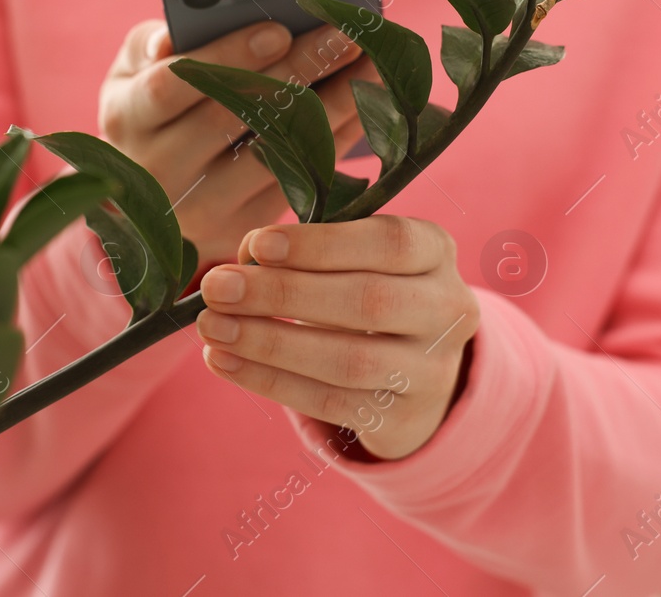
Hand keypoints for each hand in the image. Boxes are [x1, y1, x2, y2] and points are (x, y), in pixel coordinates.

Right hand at [98, 18, 377, 264]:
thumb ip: (151, 44)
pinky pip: (299, 184)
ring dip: (332, 109)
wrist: (137, 212)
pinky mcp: (242, 232)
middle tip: (346, 34)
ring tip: (373, 67)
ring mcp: (201, 208)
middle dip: (297, 71)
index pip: (174, 84)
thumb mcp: (128, 75)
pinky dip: (336, 145)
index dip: (226, 56)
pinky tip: (366, 109)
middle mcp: (159, 169)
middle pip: (234, 117)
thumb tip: (173, 38)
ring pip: (276, 155)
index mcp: (127, 118)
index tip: (278, 30)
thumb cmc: (147, 117)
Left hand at [197, 215, 480, 459]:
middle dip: (283, 294)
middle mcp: (448, 309)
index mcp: (437, 250)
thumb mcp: (360, 257)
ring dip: (269, 342)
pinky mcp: (402, 417)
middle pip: (368, 302)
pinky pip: (330, 403)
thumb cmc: (367, 287)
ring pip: (348, 360)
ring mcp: (431, 370)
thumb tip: (243, 259)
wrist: (415, 372)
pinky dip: (269, 380)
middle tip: (217, 287)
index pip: (390, 242)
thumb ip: (311, 251)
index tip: (257, 245)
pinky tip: (224, 360)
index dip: (322, 245)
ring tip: (212, 326)